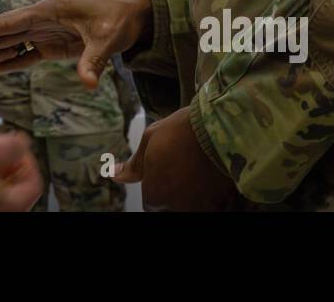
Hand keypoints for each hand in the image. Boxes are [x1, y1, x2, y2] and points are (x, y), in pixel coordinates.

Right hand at [0, 0, 154, 89]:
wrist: (133, 13)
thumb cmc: (118, 17)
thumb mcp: (108, 37)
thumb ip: (93, 60)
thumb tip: (88, 83)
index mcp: (48, 10)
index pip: (9, 23)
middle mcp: (39, 20)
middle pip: (0, 37)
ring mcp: (43, 33)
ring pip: (6, 47)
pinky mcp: (51, 45)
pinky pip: (22, 56)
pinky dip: (4, 64)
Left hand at [116, 107, 240, 210]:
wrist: (220, 127)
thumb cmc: (181, 131)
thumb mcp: (150, 141)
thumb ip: (133, 166)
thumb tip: (112, 174)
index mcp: (154, 196)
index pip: (151, 202)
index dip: (157, 182)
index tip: (164, 166)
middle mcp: (176, 207)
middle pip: (170, 205)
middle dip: (173, 188)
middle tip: (181, 165)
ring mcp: (198, 207)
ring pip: (188, 204)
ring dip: (189, 190)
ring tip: (194, 167)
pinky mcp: (218, 201)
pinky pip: (206, 201)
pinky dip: (206, 191)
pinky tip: (207, 172)